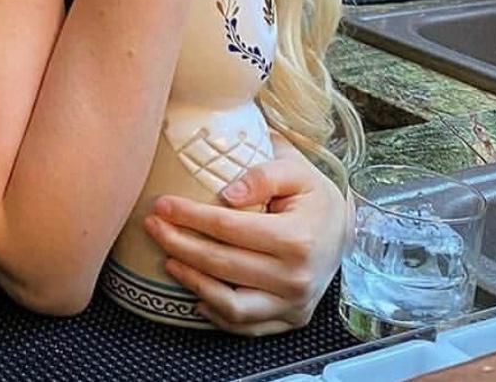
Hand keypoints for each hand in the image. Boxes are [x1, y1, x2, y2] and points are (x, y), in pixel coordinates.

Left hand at [142, 136, 348, 335]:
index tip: (162, 205)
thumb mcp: (294, 170)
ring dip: (193, 282)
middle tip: (153, 227)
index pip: (229, 228)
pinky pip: (246, 325)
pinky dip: (216, 313)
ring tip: (168, 260)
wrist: (342, 228)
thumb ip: (262, 174)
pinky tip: (195, 292)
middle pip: (223, 265)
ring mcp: (294, 304)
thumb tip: (227, 194)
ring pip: (231, 304)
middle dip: (180, 245)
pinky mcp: (290, 319)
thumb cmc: (312, 193)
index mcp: (296, 239)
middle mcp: (296, 278)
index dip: (190, 217)